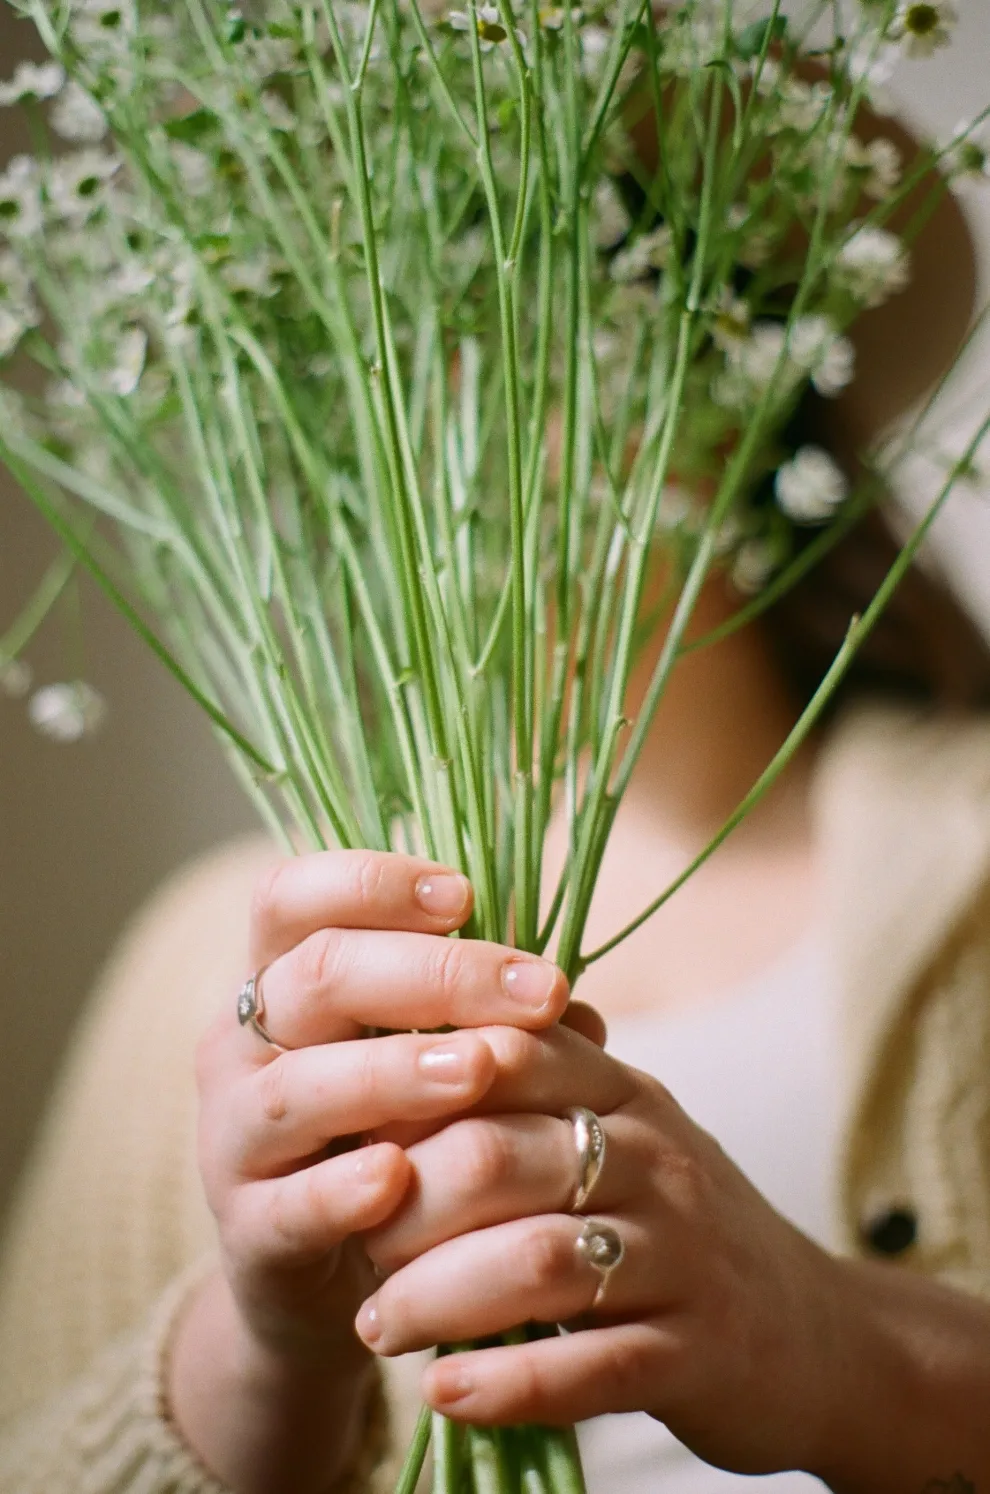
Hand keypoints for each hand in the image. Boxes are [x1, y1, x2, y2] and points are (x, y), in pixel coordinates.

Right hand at [194, 849, 570, 1369]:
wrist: (333, 1277)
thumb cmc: (397, 1134)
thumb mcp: (437, 1064)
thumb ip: (493, 1025)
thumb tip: (579, 1012)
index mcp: (281, 979)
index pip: (294, 897)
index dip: (372, 883)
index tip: (465, 897)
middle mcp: (243, 1045)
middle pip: (318, 974)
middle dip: (436, 973)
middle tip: (538, 990)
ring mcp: (234, 1136)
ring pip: (299, 1086)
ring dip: (393, 1071)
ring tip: (479, 1069)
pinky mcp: (247, 1229)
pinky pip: (289, 1202)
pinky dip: (341, 1189)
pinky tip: (399, 1175)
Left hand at [354, 1024, 848, 1478]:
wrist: (817, 1336)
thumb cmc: (680, 1226)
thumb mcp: (623, 1135)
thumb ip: (535, 1093)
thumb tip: (403, 1053)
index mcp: (625, 1094)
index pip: (508, 1052)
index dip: (415, 1089)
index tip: (352, 1133)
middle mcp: (657, 1160)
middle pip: (501, 1158)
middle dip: (406, 1206)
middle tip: (356, 1247)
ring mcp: (684, 1257)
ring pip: (536, 1261)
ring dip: (435, 1298)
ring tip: (379, 1327)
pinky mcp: (699, 1354)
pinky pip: (589, 1367)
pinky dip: (504, 1383)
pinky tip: (445, 1391)